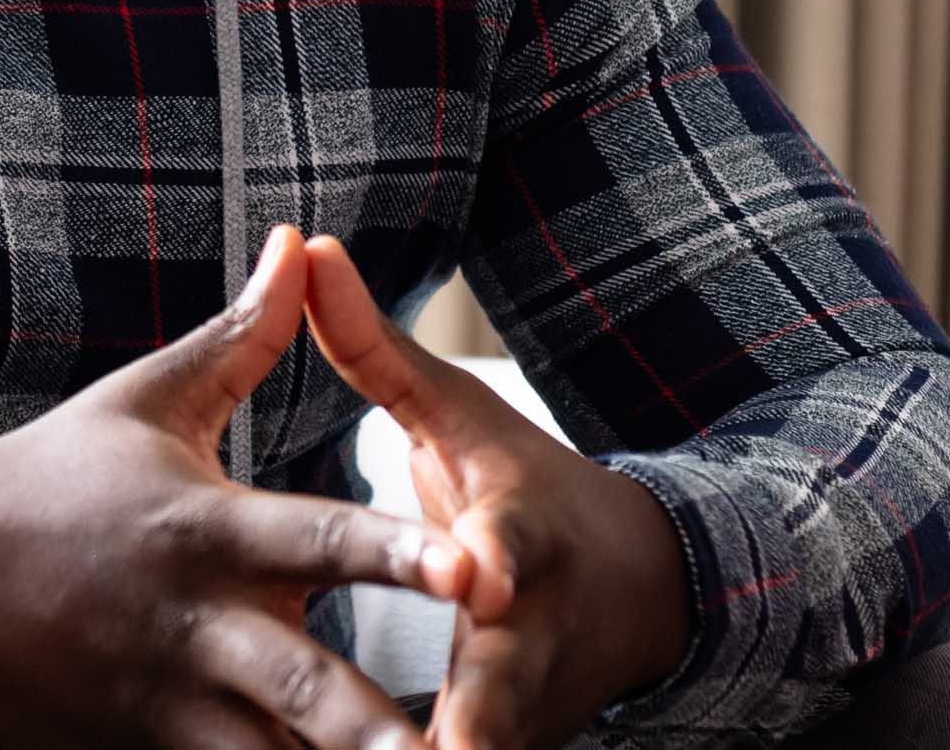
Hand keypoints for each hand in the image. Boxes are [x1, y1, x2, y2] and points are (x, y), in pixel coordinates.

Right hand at [0, 223, 475, 749]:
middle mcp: (198, 625)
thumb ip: (242, 337)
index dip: (403, 556)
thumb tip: (305, 241)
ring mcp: (167, 701)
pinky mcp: (139, 748)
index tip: (475, 570)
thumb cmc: (50, 478)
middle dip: (383, 727)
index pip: (326, 540)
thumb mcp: (145, 397)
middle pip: (309, 687)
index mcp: (210, 530)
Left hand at [286, 232, 686, 749]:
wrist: (643, 589)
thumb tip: (306, 248)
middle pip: (501, 692)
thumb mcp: (463, 415)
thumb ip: (374, 349)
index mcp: (520, 539)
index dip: (492, 564)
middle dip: (469, 731)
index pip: (512, 549)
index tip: (479, 581)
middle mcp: (532, 635)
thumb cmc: (529, 490)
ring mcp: (528, 714)